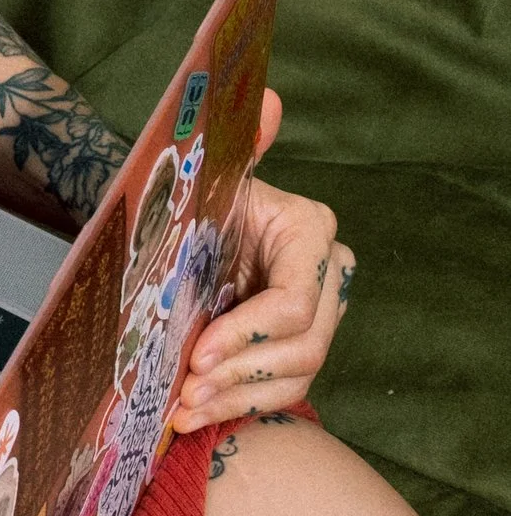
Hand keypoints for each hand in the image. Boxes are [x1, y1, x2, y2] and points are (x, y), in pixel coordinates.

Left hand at [171, 87, 351, 433]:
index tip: (198, 349)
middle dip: (241, 371)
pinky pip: (283, 390)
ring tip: (187, 406)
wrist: (189, 228)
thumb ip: (242, 140)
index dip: (250, 331)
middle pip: (302, 345)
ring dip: (238, 396)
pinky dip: (240, 406)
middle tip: (187, 387)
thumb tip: (266, 98)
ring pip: (296, 374)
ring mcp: (318, 317)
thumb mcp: (211, 173)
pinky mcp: (297, 349)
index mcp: (310, 232)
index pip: (296, 299)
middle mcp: (328, 276)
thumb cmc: (199, 200)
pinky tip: (196, 416)